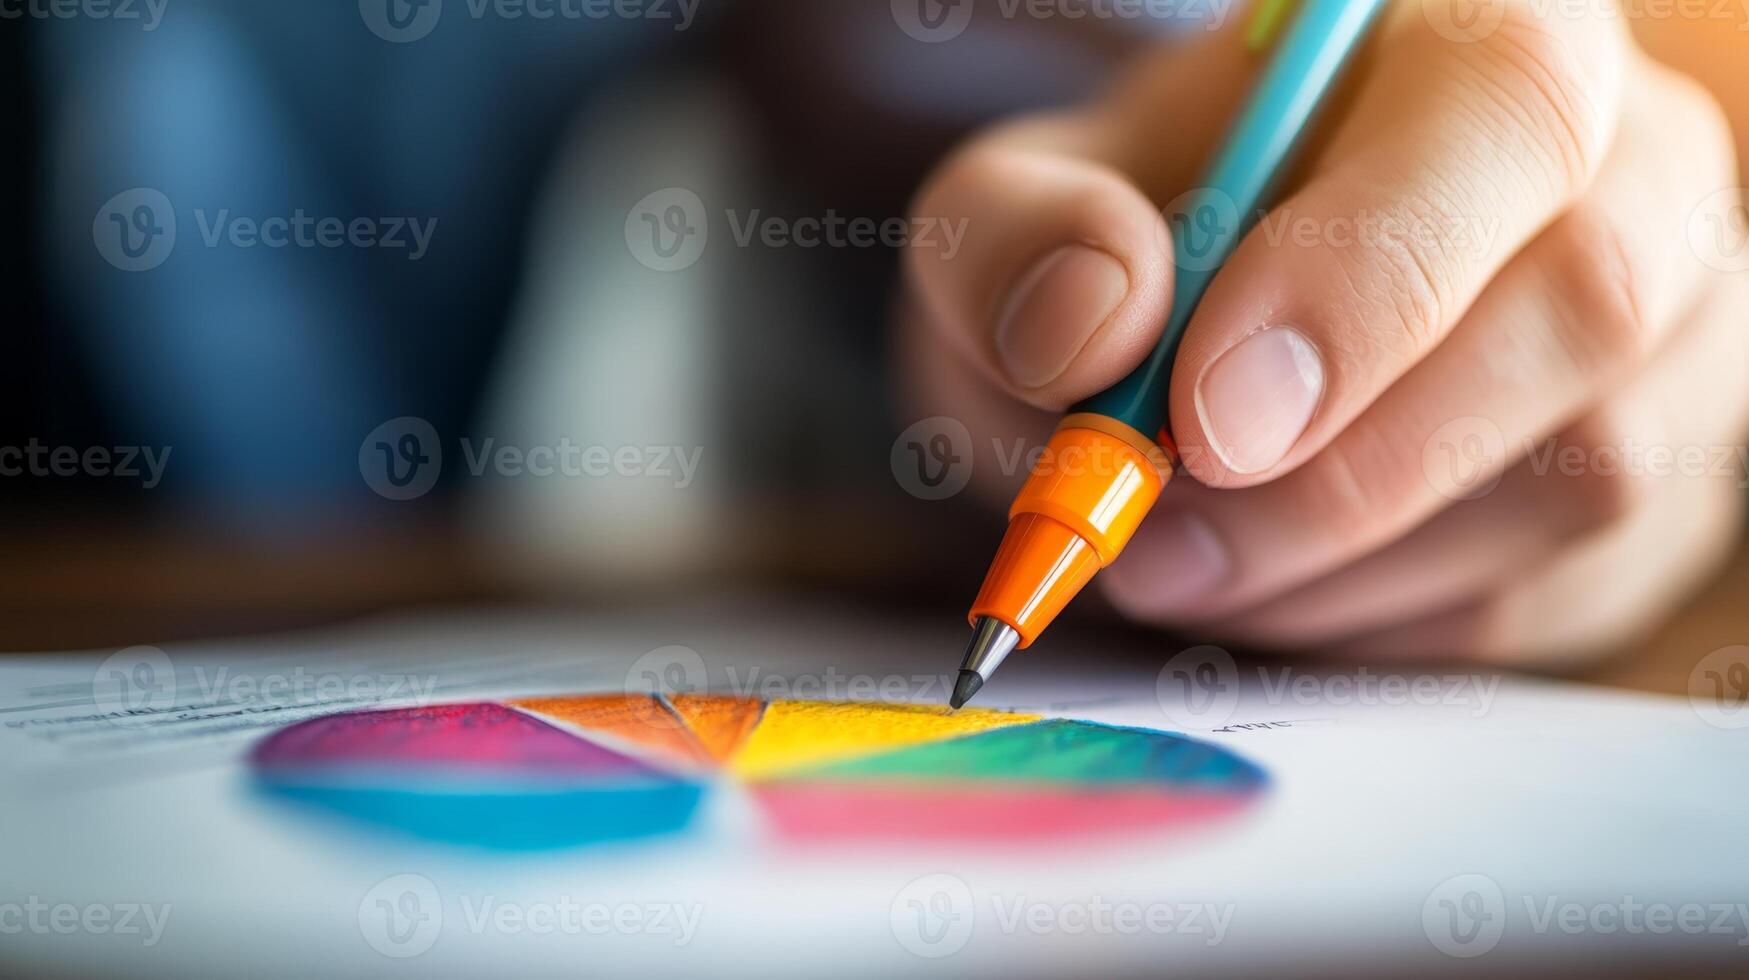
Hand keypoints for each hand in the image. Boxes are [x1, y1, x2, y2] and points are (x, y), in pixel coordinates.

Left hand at [901, 0, 1748, 663]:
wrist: (1206, 341)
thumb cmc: (1135, 250)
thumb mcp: (1018, 213)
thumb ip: (1015, 237)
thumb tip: (1093, 321)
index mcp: (1466, 40)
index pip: (1499, 106)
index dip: (1366, 273)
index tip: (1206, 415)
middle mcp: (1622, 166)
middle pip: (1585, 303)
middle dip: (1343, 468)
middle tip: (1161, 535)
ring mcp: (1673, 335)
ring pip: (1582, 478)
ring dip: (1342, 563)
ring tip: (1184, 558)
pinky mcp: (1664, 490)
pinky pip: (1550, 596)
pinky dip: (1377, 621)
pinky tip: (1275, 583)